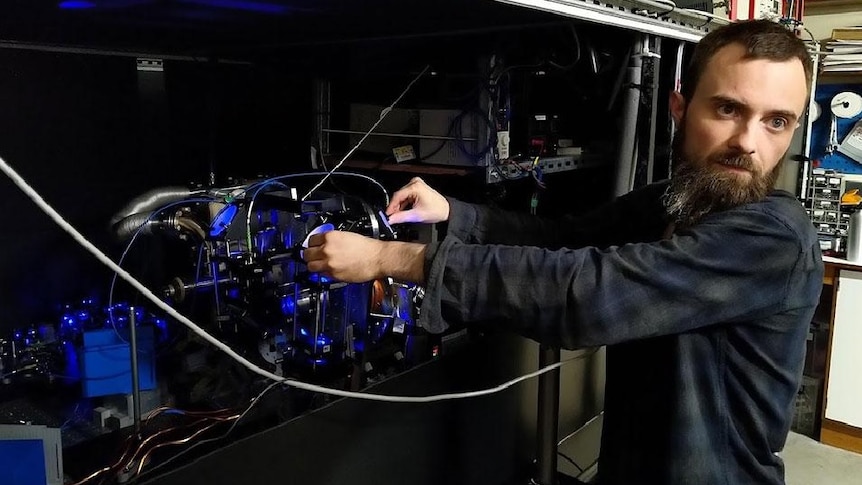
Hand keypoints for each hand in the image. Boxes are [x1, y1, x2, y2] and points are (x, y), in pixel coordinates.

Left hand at [303, 231, 426, 283]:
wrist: (378, 258)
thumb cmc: (368, 248)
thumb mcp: (347, 236)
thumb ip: (333, 240)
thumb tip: (325, 244)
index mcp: (331, 237)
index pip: (311, 239)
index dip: (313, 243)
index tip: (314, 246)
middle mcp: (327, 250)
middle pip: (307, 253)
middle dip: (309, 255)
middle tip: (313, 256)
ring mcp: (329, 263)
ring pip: (310, 266)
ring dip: (313, 265)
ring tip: (318, 265)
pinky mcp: (334, 275)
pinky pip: (321, 274)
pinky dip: (323, 273)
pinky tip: (329, 270)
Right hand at [385, 177, 449, 224]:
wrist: (446, 210)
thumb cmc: (436, 210)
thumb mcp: (416, 216)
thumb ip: (401, 217)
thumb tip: (390, 219)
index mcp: (415, 187)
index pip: (397, 196)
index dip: (391, 207)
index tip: (387, 215)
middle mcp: (415, 183)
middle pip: (399, 195)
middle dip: (395, 207)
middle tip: (392, 217)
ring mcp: (416, 184)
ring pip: (402, 196)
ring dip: (400, 205)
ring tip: (399, 215)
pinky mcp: (417, 187)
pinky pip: (406, 195)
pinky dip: (404, 203)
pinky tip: (404, 210)